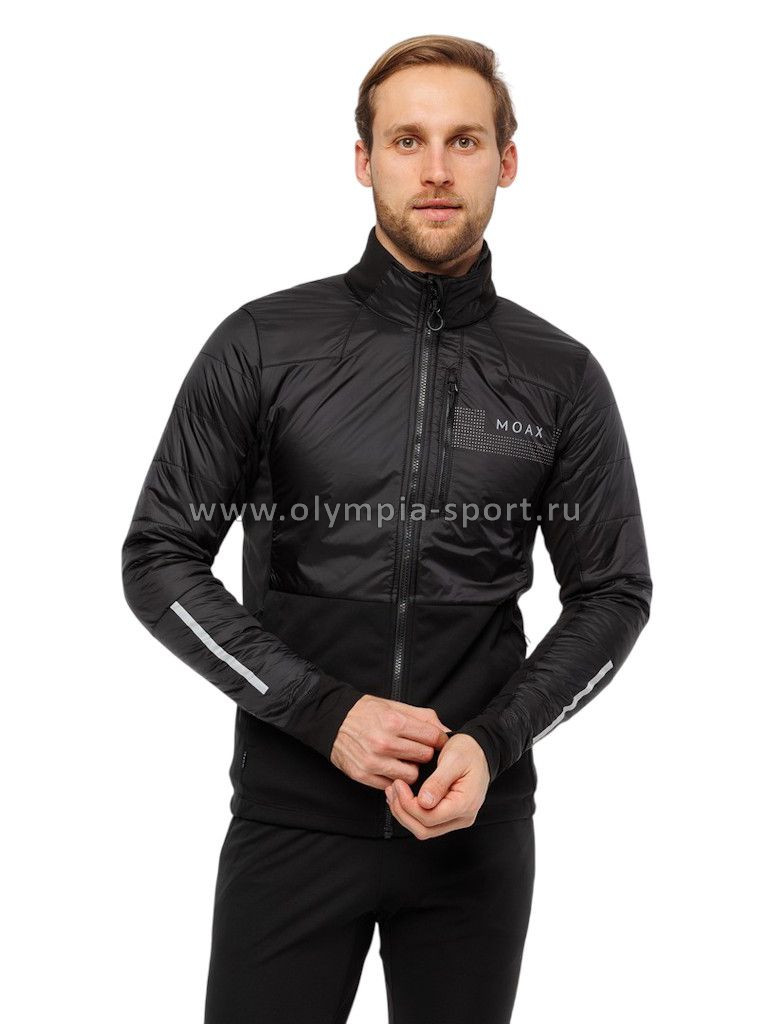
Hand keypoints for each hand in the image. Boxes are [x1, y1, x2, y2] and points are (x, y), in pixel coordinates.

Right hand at [330, 694, 450, 789]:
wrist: (332, 721)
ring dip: (411, 768)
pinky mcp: (363, 775)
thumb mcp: (394, 706)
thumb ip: (423, 717)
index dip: (437, 739)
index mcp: (394, 722)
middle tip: (417, 749)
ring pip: (411, 775)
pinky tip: (390, 766)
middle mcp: (383, 743)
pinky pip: (391, 784)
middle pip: (424, 757)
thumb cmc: (365, 712)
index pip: (432, 737)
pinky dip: (394, 778)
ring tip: (403, 759)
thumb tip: (447, 730)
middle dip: (424, 753)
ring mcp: (373, 761)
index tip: (435, 741)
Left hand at [384, 733, 489, 838]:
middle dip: (403, 811)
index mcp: (465, 804)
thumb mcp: (453, 759)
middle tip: (393, 789)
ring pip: (424, 830)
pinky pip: (427, 824)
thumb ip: (438, 782)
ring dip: (404, 814)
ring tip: (394, 794)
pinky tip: (402, 799)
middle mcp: (463, 817)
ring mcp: (457, 819)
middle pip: (424, 829)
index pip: (429, 817)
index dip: (408, 804)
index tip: (398, 784)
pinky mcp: (450, 817)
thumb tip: (423, 802)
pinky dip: (411, 814)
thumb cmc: (468, 752)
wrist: (480, 751)